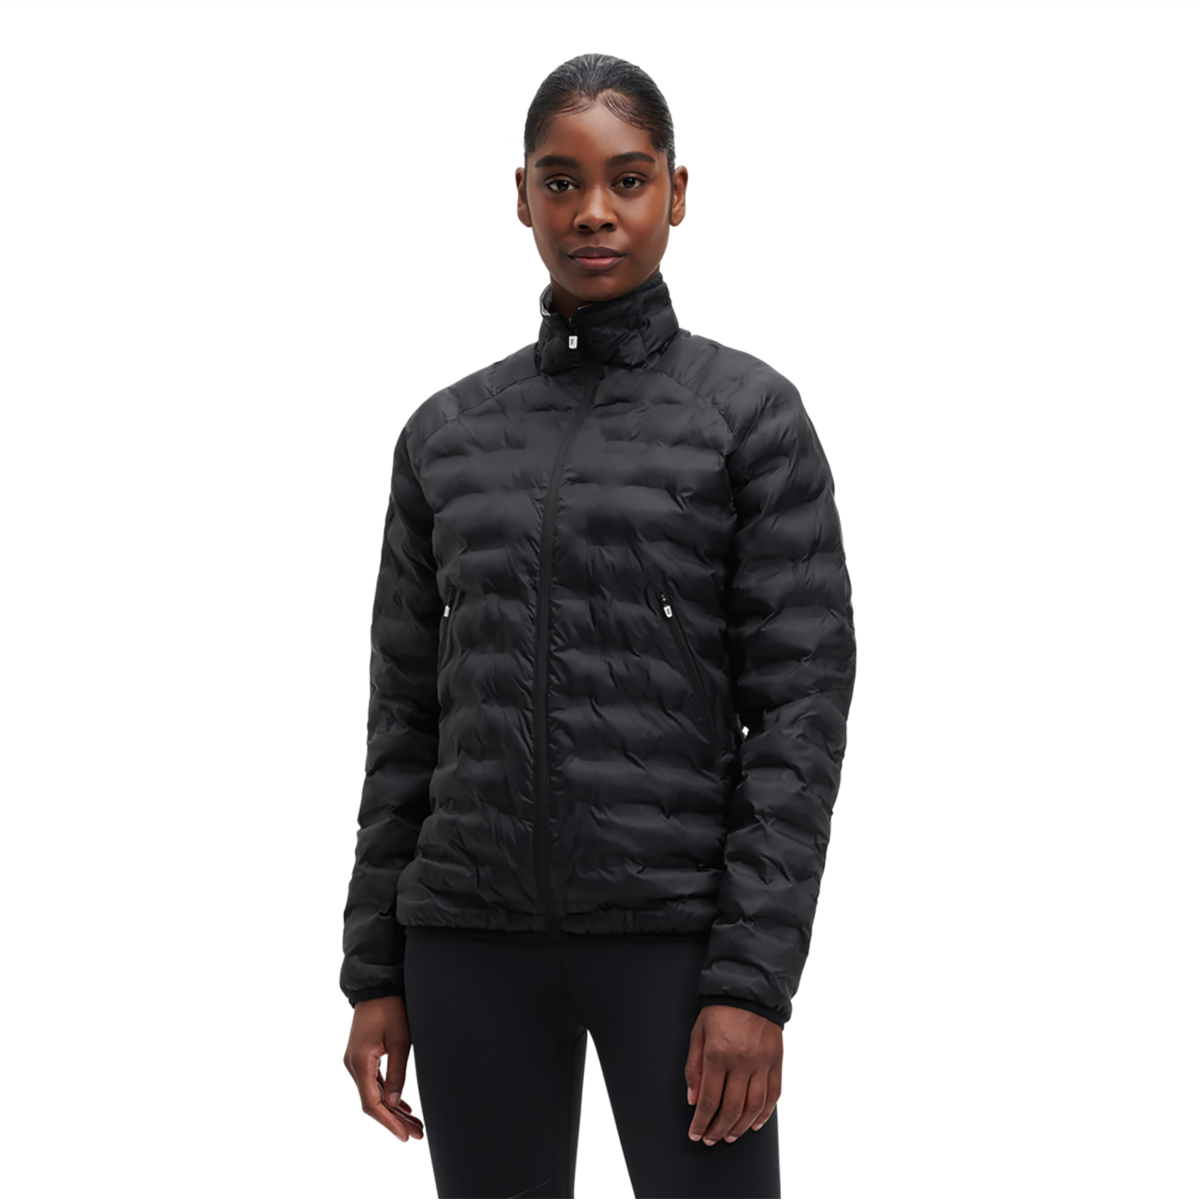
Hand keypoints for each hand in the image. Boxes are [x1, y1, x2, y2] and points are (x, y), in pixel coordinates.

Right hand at [343, 995, 424, 1141]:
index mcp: (360, 1062)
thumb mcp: (400, 1041)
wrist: (377, 986)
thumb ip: (397, 1074)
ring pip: (374, 1093)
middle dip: (395, 1119)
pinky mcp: (363, 1057)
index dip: (389, 1121)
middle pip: (373, 1101)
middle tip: (417, 1132)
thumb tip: (395, 1102)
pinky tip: (403, 1105)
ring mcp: (357, 1061)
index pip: (372, 1103)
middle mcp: (354, 1065)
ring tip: (415, 1122)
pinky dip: (388, 1094)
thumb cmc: (390, 1008)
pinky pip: (374, 1082)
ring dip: (393, 1108)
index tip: (404, 1134)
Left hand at [684, 1004, 782, 1145]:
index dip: (701, 1122)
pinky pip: (773, 1095)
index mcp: (718, 1053)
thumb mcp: (698, 1034)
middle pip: (731, 1108)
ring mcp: (761, 1063)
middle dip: (719, 1129)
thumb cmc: (721, 1009)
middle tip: (711, 1139)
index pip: (709, 1099)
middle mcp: (742, 1061)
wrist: (749, 990)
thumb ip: (694, 1067)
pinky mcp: (776, 1062)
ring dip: (740, 1127)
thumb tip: (693, 1098)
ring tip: (730, 1136)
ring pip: (753, 1107)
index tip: (696, 1133)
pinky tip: (755, 1123)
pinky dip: (765, 1114)